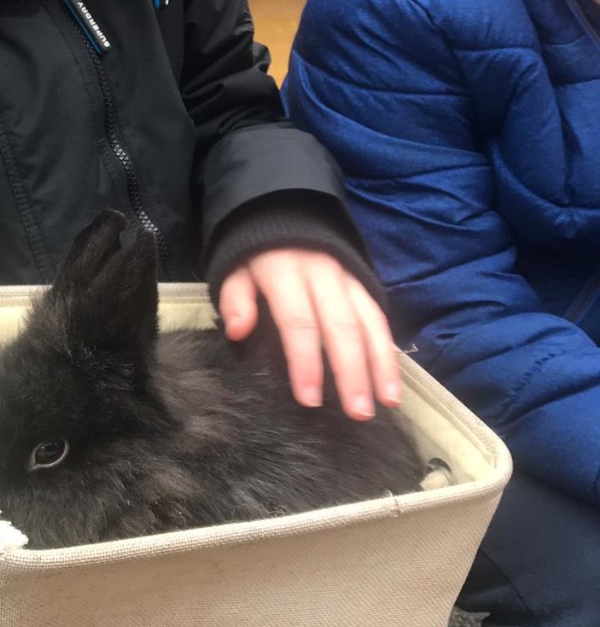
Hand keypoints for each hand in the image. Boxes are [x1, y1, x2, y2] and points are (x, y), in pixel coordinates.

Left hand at [219, 248, 400, 419]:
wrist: (283, 213)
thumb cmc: (255, 255)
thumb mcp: (234, 268)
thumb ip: (235, 298)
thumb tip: (238, 331)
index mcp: (286, 272)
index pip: (298, 321)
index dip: (305, 361)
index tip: (310, 400)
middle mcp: (323, 275)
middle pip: (342, 327)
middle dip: (352, 372)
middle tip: (359, 414)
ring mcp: (348, 278)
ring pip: (370, 322)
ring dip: (381, 364)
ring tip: (388, 402)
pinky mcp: (363, 282)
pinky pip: (379, 317)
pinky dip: (388, 350)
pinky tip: (393, 380)